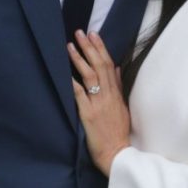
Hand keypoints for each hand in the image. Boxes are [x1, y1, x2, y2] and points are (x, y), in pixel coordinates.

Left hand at [69, 30, 131, 176]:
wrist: (117, 154)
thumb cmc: (118, 133)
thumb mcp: (123, 107)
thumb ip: (119, 87)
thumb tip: (118, 68)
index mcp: (116, 93)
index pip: (109, 65)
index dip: (101, 48)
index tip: (94, 35)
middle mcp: (108, 95)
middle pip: (99, 66)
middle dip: (90, 48)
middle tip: (80, 32)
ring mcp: (98, 104)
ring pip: (90, 76)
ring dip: (79, 59)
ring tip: (70, 46)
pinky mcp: (88, 115)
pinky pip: (80, 95)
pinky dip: (72, 82)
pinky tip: (65, 73)